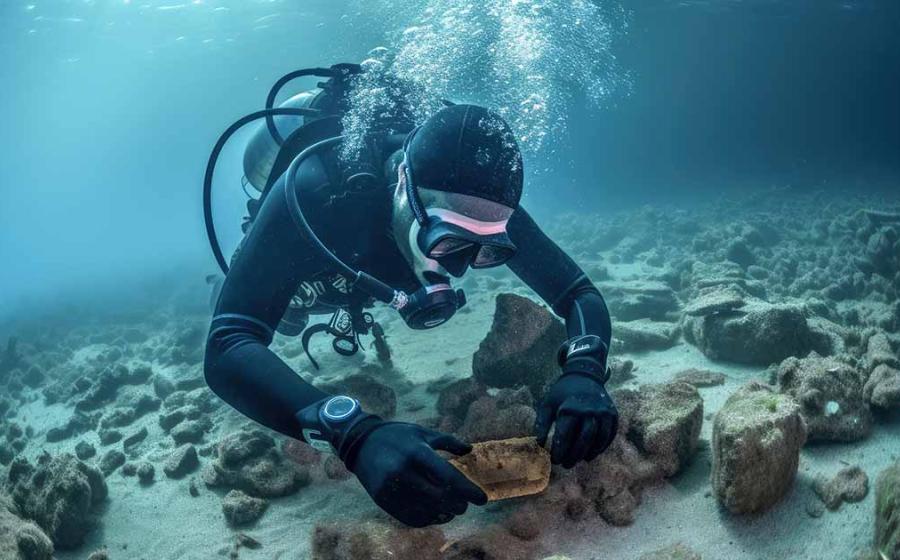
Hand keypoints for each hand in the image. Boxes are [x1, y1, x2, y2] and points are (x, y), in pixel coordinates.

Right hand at [346, 421, 486, 526]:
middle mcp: (403, 471)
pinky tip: (435, 515)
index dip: (467, 490)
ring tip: (451, 511)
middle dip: (458, 504)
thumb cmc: (398, 436)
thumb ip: (448, 441)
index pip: (447, 475)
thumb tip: (469, 450)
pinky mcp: (383, 500)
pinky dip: (427, 519)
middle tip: (464, 505)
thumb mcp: (423, 432)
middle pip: (439, 497)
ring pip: (426, 511)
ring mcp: (391, 487)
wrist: (361, 443)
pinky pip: (410, 517)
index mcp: (416, 452)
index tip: (483, 500)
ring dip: (444, 514)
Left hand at [534, 373, 618, 467]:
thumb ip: (542, 424)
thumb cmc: (562, 393)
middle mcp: (589, 410)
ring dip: (589, 453)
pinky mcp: (612, 414)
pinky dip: (601, 447)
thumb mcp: (547, 404)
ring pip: (598, 439)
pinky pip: (609, 435)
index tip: (554, 460)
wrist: (584, 375)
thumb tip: (539, 445)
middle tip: (566, 465)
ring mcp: (603, 412)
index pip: (565, 435)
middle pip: (583, 440)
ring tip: (579, 460)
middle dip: (574, 455)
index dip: (559, 450)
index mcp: (570, 408)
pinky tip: (591, 453)